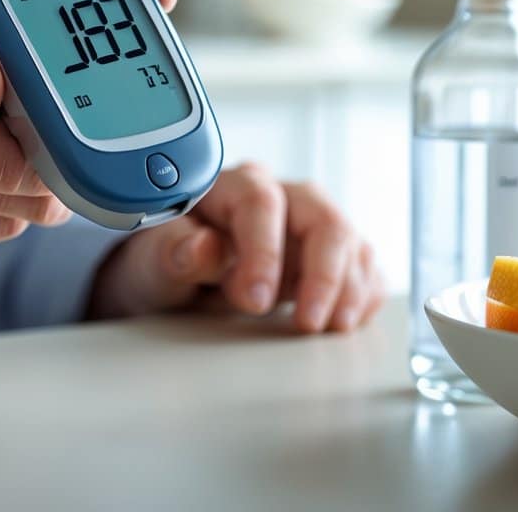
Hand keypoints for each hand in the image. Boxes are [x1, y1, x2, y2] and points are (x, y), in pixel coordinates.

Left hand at [87, 164, 385, 331]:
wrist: (174, 277)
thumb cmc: (164, 260)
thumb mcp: (154, 260)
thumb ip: (175, 251)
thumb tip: (202, 246)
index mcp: (232, 187)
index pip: (261, 203)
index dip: (263, 251)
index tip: (254, 300)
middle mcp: (279, 198)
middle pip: (323, 218)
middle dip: (323, 273)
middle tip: (308, 322)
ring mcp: (308, 226)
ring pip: (350, 242)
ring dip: (349, 288)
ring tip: (330, 329)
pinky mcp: (329, 256)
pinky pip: (362, 266)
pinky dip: (363, 295)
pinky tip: (347, 320)